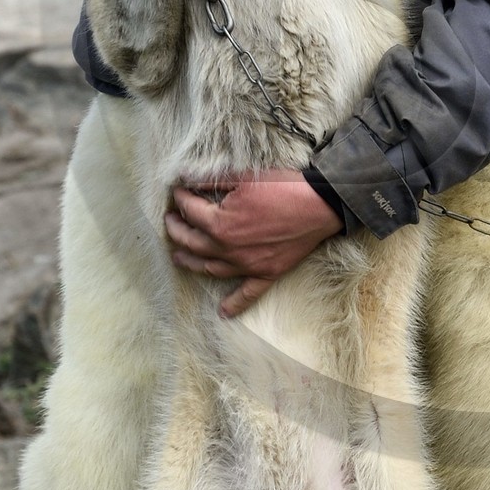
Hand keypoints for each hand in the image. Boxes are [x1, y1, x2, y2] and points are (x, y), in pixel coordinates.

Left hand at [166, 172, 343, 316]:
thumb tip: (187, 178)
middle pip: (191, 242)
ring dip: (190, 263)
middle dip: (176, 230)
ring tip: (178, 257)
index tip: (178, 192)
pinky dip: (234, 304)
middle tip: (171, 221)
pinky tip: (223, 312)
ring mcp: (246, 265)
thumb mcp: (245, 177)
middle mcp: (227, 249)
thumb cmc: (283, 188)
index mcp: (219, 224)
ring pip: (209, 268)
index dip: (181, 199)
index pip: (190, 211)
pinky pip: (247, 294)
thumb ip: (213, 180)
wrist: (319, 205)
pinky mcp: (265, 274)